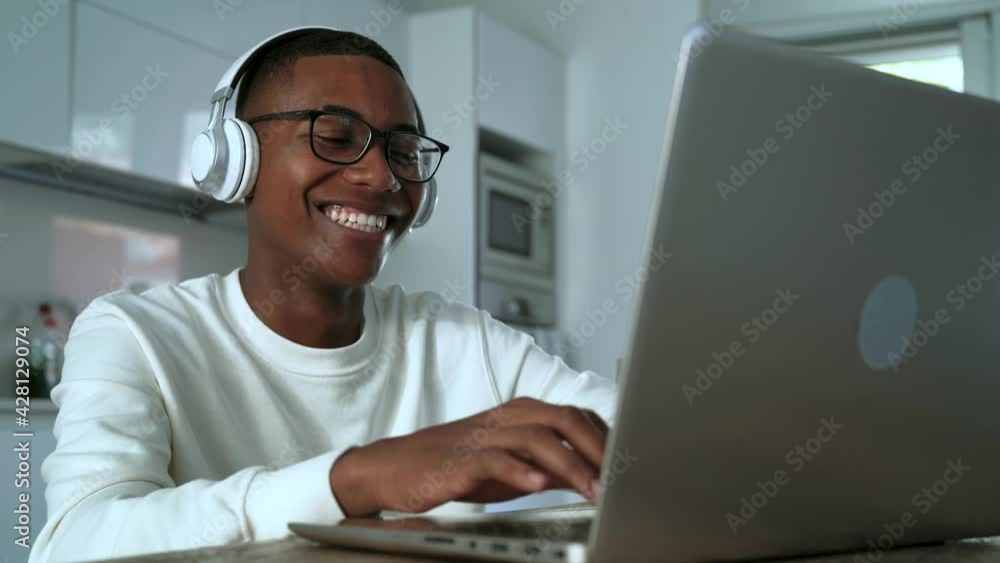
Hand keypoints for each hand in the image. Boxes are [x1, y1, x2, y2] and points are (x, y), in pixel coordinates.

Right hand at [328, 397, 609, 515]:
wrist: (399, 468)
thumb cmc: (458, 465)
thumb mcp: (516, 465)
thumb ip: (555, 466)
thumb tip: (596, 475)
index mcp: (525, 414)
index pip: (578, 416)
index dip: (607, 439)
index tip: (630, 464)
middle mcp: (509, 418)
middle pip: (564, 419)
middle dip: (598, 448)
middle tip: (620, 478)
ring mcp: (486, 435)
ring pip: (537, 438)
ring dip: (570, 464)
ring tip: (593, 489)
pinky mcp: (462, 458)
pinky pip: (496, 459)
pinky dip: (520, 471)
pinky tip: (538, 485)